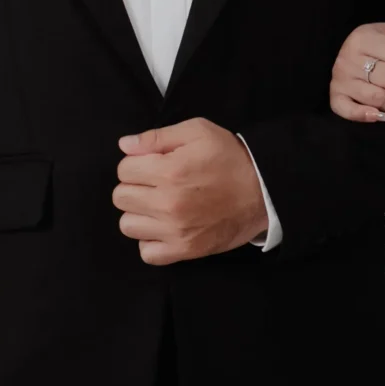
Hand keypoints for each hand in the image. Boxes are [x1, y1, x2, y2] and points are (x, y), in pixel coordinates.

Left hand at [113, 117, 268, 263]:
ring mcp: (175, 230)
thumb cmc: (230, 158)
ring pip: (128, 225)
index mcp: (169, 170)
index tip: (154, 164)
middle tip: (157, 184)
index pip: (124, 169)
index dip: (138, 163)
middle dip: (136, 186)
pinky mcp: (184, 250)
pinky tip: (164, 227)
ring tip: (159, 206)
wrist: (263, 191)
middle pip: (121, 197)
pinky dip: (151, 241)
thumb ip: (157, 137)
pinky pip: (146, 253)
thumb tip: (125, 145)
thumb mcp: (198, 132)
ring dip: (140, 214)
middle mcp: (168, 203)